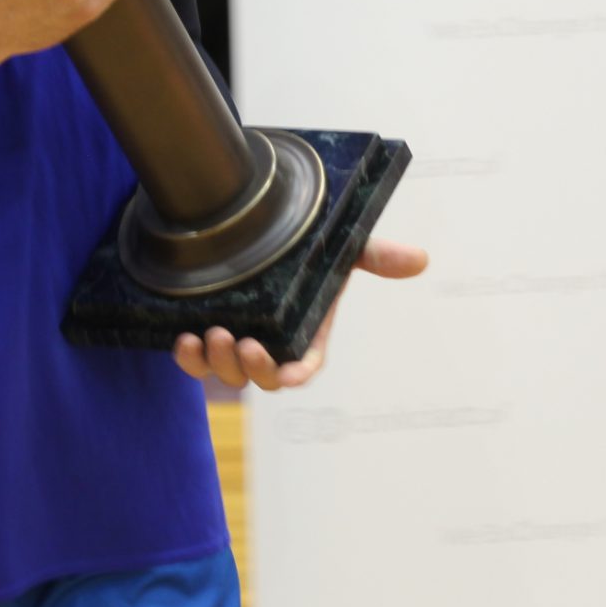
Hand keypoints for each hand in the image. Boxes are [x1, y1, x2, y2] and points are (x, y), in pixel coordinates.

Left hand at [172, 236, 429, 391]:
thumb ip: (376, 255)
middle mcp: (270, 345)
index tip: (288, 372)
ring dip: (218, 363)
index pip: (303, 367)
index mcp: (305, 334)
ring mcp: (236, 344)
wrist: (250, 229)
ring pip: (227, 373)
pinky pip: (196, 363)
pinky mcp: (205, 337)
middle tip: (240, 342)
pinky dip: (189, 359)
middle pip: (262, 377)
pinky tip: (184, 340)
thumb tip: (420, 259)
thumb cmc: (302, 248)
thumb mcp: (340, 248)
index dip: (295, 374)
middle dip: (251, 368)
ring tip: (210, 335)